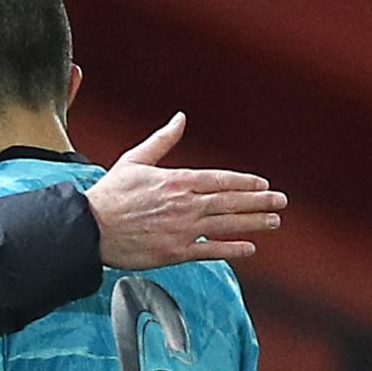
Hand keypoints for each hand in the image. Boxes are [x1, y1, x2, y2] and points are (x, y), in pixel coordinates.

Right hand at [86, 112, 286, 269]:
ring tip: (273, 221)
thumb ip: (162, 141)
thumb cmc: (110, 193)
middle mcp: (185, 205)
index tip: (263, 184)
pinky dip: (232, 249)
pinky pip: (210, 250)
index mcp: (176, 181)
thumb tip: (180, 118)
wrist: (90, 227)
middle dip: (259, 201)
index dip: (245, 182)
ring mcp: (182, 230)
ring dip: (253, 222)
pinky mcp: (175, 252)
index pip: (220, 180)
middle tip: (281, 202)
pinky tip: (249, 247)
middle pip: (230, 201)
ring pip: (227, 225)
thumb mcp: (135, 160)